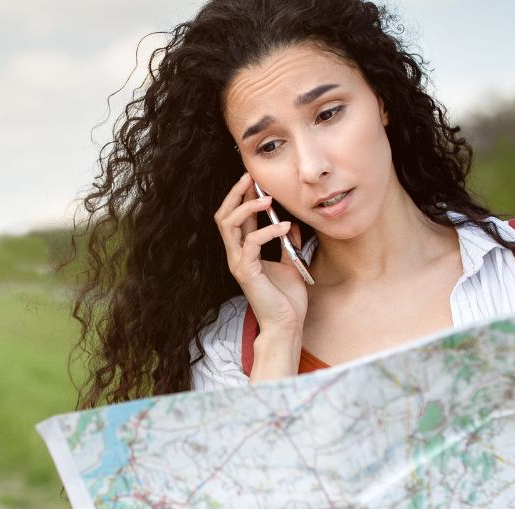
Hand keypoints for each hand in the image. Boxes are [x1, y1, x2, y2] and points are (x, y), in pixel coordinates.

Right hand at [214, 173, 308, 335]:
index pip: (237, 217)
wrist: (287, 324)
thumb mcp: (290, 262)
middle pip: (224, 216)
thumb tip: (290, 222)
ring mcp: (238, 263)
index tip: (255, 178)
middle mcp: (236, 255)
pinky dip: (268, 231)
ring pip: (229, 225)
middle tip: (250, 178)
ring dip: (247, 207)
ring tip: (268, 199)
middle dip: (235, 194)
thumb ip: (287, 242)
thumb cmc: (287, 299)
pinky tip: (285, 227)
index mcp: (245, 251)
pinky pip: (250, 243)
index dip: (243, 196)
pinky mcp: (246, 272)